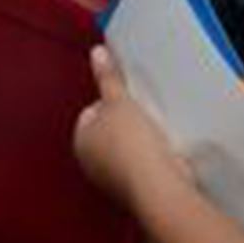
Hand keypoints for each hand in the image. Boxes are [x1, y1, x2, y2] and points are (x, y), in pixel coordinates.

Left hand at [73, 45, 192, 216]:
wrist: (158, 186)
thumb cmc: (132, 143)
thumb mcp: (120, 100)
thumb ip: (108, 77)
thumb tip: (96, 52)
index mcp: (80, 140)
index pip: (91, 112)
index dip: (111, 102)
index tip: (128, 101)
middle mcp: (90, 164)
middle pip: (109, 132)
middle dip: (126, 123)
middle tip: (143, 115)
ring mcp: (111, 180)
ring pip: (127, 149)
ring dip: (140, 141)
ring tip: (155, 134)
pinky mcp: (134, 190)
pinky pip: (142, 166)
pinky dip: (151, 159)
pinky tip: (164, 153)